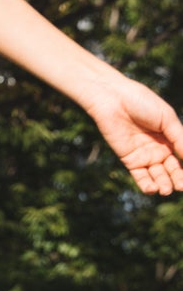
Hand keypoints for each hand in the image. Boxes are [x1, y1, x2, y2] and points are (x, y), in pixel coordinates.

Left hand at [84, 72, 182, 196]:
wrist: (114, 100)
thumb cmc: (142, 103)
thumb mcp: (167, 119)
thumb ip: (180, 139)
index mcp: (171, 137)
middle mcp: (159, 149)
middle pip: (172, 169)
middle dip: (178, 179)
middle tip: (181, 187)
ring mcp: (145, 156)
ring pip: (158, 176)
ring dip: (164, 184)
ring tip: (167, 190)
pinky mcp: (130, 160)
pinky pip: (140, 177)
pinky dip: (147, 185)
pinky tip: (154, 189)